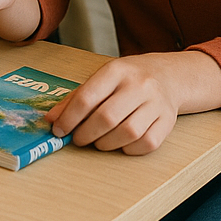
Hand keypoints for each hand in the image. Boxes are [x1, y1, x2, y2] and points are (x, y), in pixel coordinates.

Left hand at [45, 55, 182, 154]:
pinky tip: (120, 144)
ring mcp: (156, 103)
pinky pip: (148, 143)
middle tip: (77, 139)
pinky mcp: (168, 121)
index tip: (58, 130)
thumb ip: (75, 98)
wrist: (167, 76)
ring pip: (128, 132)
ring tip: (97, 142)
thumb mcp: (100, 79)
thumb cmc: (126, 79)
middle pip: (107, 117)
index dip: (69, 117)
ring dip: (106, 143)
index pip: (87, 97)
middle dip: (86, 133)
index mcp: (115, 71)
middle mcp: (138, 85)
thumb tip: (51, 119)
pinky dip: (129, 149)